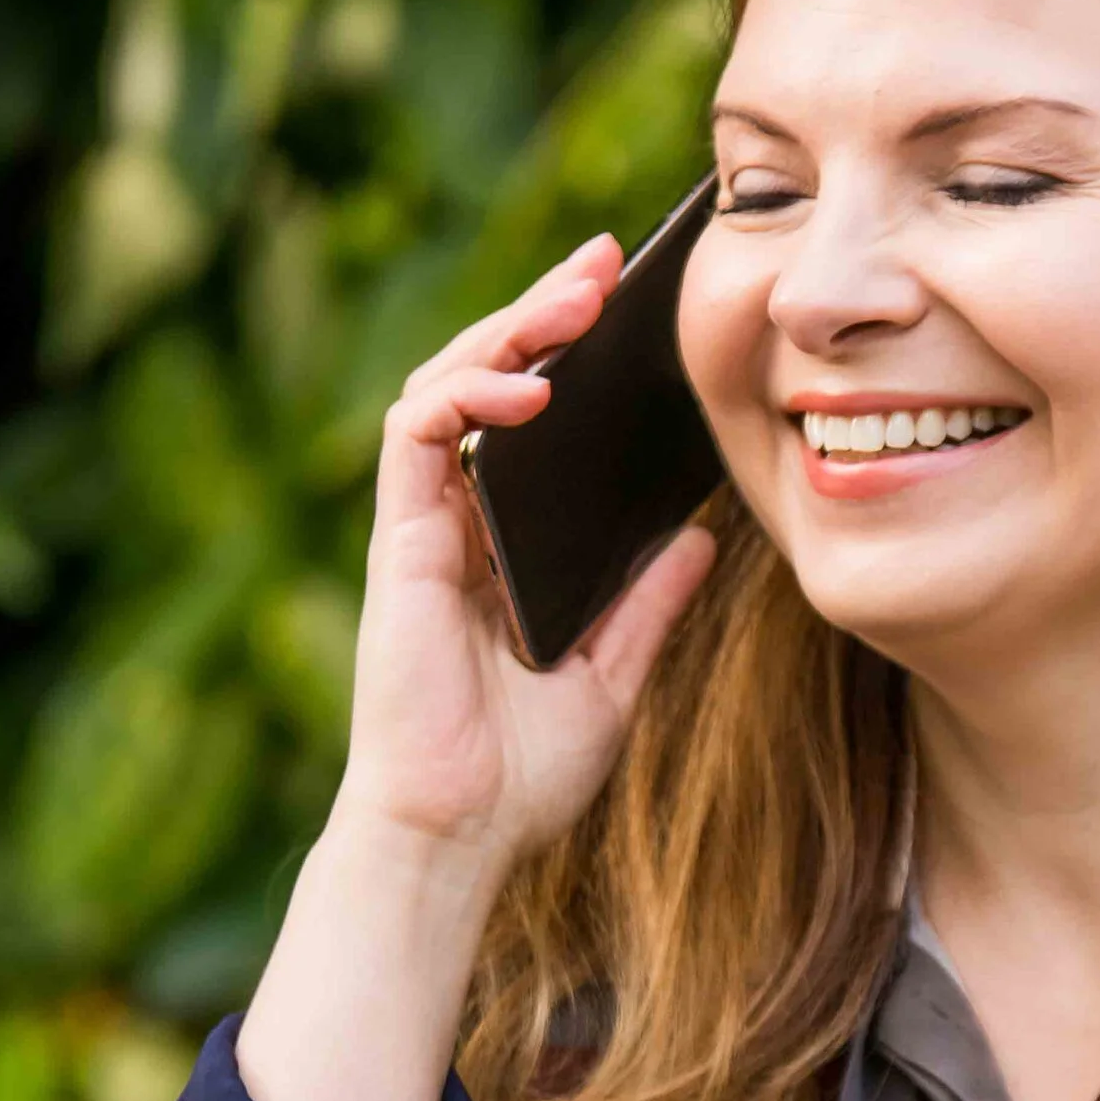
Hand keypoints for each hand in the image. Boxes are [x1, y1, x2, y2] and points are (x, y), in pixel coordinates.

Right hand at [340, 232, 716, 869]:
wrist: (456, 838)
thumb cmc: (518, 776)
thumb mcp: (611, 676)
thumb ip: (648, 605)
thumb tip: (701, 539)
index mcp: (500, 547)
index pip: (529, 422)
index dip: (571, 356)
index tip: (633, 308)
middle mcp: (455, 525)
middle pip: (489, 383)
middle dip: (543, 310)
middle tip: (608, 262)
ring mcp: (422, 528)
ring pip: (447, 386)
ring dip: (509, 330)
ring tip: (578, 296)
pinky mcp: (397, 542)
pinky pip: (415, 434)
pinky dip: (468, 396)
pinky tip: (529, 389)